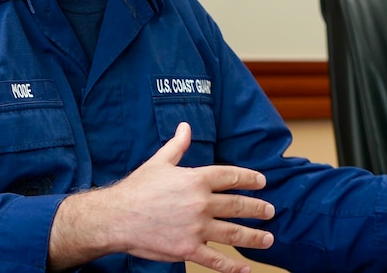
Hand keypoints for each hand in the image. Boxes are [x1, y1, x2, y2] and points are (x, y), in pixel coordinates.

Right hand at [49, 122, 274, 272]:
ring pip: (234, 233)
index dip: (249, 179)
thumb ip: (177, 146)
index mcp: (195, 179)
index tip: (261, 182)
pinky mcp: (188, 249)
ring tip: (268, 237)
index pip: (231, 176)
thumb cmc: (136, 188)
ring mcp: (196, 228)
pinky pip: (216, 260)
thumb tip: (186, 127)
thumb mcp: (158, 162)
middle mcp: (200, 203)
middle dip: (258, 209)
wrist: (116, 217)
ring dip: (254, 236)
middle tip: (270, 211)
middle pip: (238, 206)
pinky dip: (233, 267)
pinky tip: (245, 268)